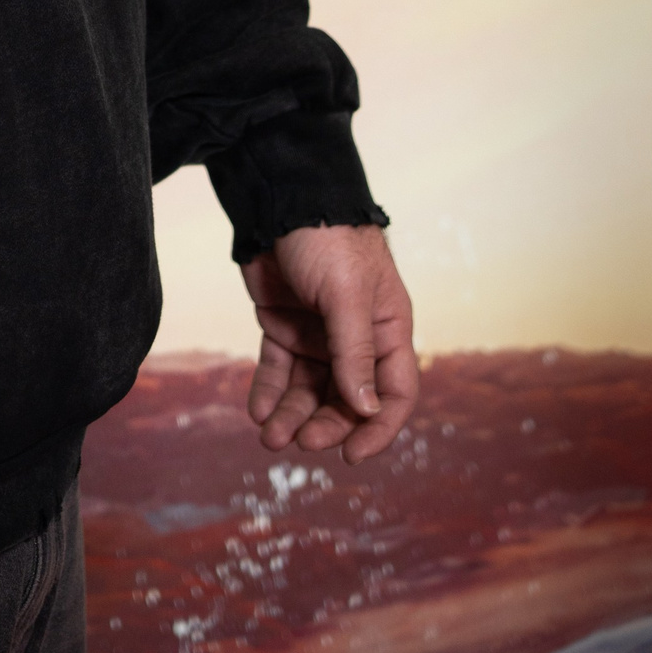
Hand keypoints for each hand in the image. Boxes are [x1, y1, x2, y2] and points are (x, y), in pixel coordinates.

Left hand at [241, 223, 417, 464]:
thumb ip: (355, 351)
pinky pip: (278, 369)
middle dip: (325, 423)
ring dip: (292, 415)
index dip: (377, 427)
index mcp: (386, 328)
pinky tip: (257, 411)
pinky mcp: (284, 325)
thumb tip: (365, 409)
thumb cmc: (326, 238)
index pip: (394, 391)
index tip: (352, 455)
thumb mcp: (346, 294)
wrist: (279, 197)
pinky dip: (269, 391)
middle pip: (347, 398)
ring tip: (269, 435)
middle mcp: (356, 337)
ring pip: (309, 389)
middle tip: (299, 440)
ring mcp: (318, 333)